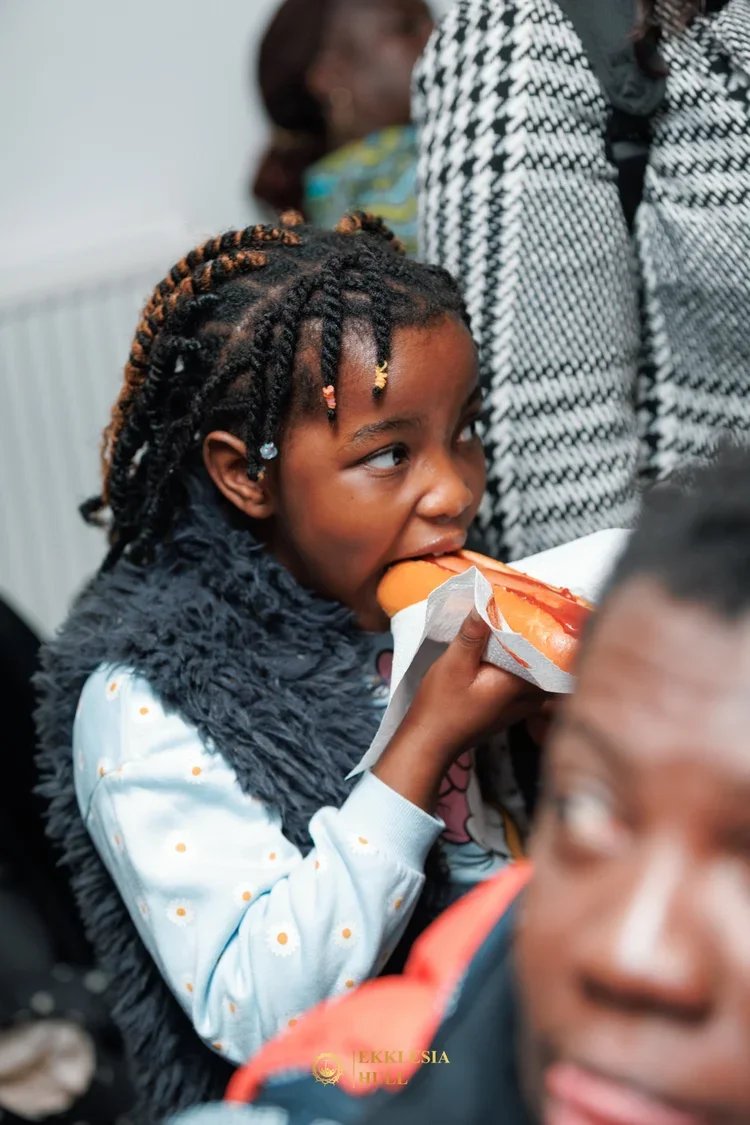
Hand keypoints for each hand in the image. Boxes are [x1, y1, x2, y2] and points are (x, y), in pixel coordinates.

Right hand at [402, 609, 548, 760]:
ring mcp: (523, 706)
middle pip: (545, 660)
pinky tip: (504, 650)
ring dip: (528, 651)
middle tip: (527, 610)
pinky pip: (526, 681)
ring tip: (515, 625)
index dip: (542, 626)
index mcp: (521, 685)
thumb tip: (487, 601)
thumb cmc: (441, 707)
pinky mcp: (512, 709)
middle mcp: (529, 697)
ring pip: (536, 671)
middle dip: (538, 636)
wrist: (430, 743)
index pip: (546, 650)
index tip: (536, 606)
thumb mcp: (453, 664)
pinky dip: (520, 664)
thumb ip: (473, 634)